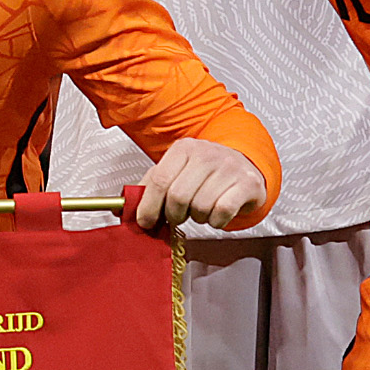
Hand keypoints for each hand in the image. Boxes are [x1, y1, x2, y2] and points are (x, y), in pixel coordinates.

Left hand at [134, 138, 270, 233]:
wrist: (245, 167)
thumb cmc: (205, 174)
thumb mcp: (176, 172)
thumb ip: (150, 188)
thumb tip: (122, 208)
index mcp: (184, 148)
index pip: (159, 180)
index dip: (148, 206)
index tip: (145, 221)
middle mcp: (207, 154)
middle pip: (178, 197)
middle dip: (174, 215)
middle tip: (178, 216)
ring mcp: (229, 167)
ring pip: (200, 207)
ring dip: (197, 218)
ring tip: (201, 210)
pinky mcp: (247, 184)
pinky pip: (221, 212)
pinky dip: (215, 221)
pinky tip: (216, 214)